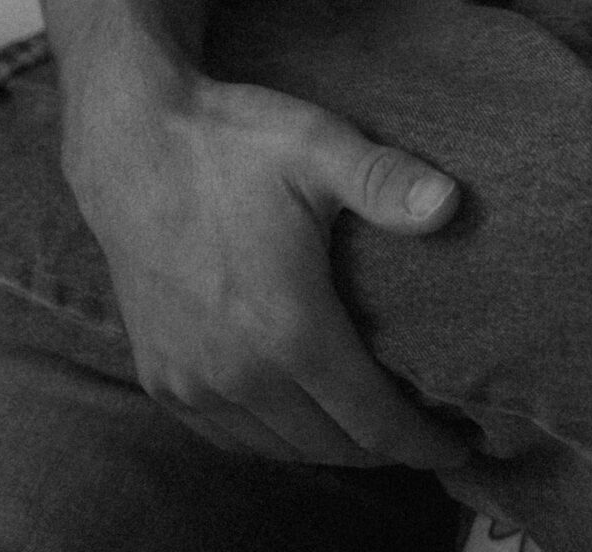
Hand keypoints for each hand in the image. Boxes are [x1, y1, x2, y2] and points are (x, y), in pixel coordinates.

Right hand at [66, 63, 465, 466]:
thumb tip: (453, 205)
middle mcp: (238, 374)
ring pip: (278, 449)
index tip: (460, 449)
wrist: (132, 145)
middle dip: (383, 449)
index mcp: (288, 330)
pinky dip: (270, 438)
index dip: (420, 443)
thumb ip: (386, 182)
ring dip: (328, 446)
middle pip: (330, 445)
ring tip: (368, 427)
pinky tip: (295, 415)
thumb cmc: (232, 143)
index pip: (371, 421)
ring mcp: (192, 382)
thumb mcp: (318, 147)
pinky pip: (228, 436)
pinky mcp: (160, 377)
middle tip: (423, 434)